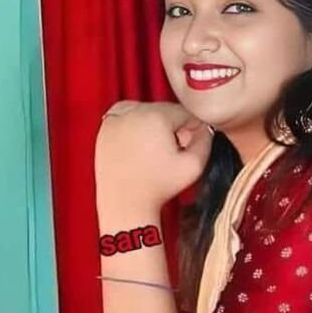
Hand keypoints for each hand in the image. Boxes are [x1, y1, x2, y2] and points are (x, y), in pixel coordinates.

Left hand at [95, 100, 213, 208]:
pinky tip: (140, 145)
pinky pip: (126, 118)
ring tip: (155, 150)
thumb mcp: (194, 166)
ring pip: (146, 112)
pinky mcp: (105, 128)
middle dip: (173, 127)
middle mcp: (134, 112)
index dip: (192, 128)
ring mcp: (116, 119)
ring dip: (154, 125)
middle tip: (173, 151)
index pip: (184, 111)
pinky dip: (135, 126)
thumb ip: (206, 141)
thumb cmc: (157, 188)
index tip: (190, 144)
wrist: (126, 202)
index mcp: (157, 116)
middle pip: (164, 110)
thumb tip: (205, 128)